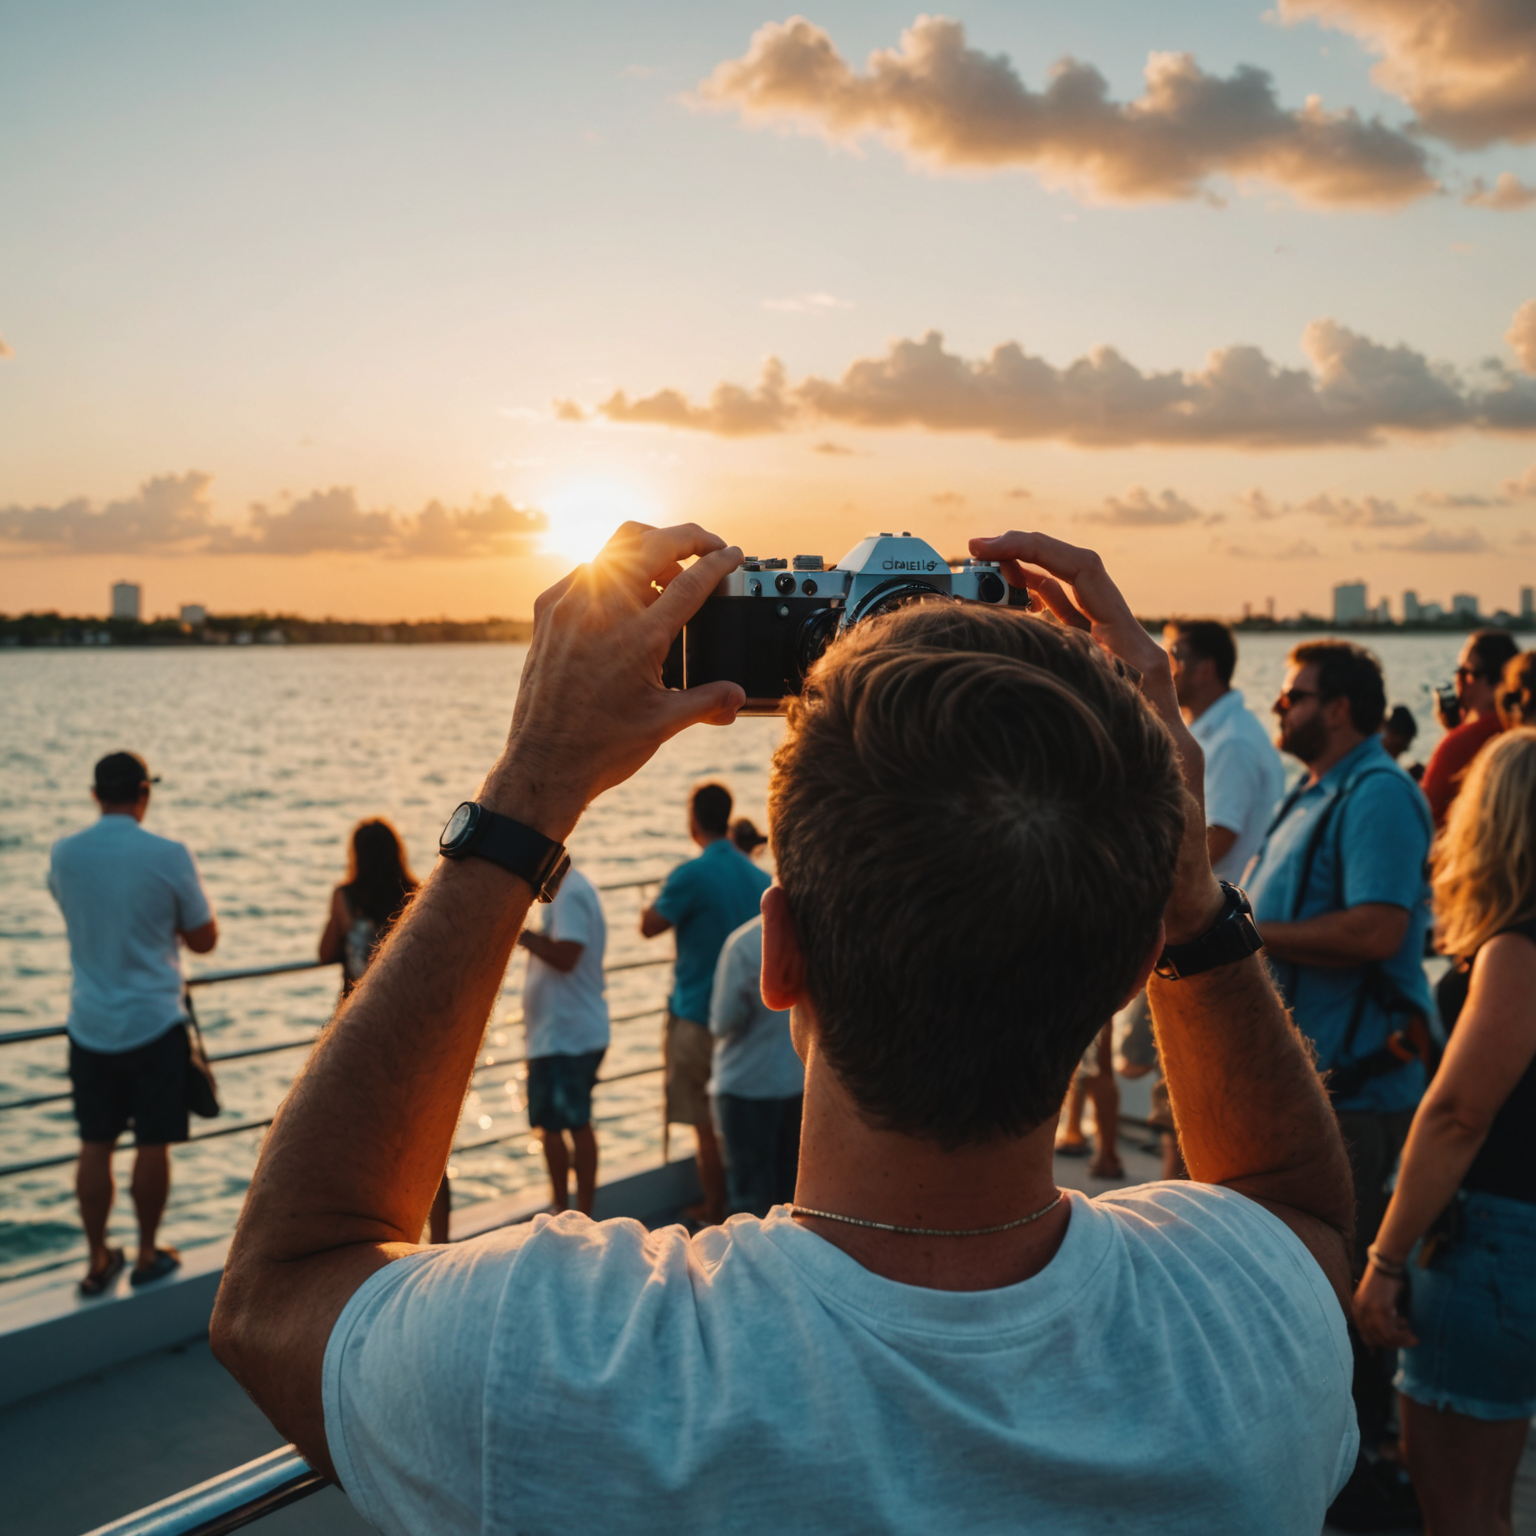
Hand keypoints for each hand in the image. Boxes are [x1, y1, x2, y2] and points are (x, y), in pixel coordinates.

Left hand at [483, 523, 745, 837]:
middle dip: (689, 536)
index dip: (719, 562)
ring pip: (615, 547)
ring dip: (649, 549)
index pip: (690, 581)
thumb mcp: (664, 723)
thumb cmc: (602, 748)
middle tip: (708, 547)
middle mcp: (602, 611)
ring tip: (668, 572)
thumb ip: (709, 702)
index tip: (734, 554)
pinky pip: (584, 570)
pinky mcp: (547, 613)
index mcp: (639, 637)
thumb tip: (738, 697)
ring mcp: (569, 606)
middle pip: (653, 544)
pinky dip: (612, 570)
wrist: (543, 765)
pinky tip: (625, 595)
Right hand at [969, 531, 1222, 943]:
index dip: (1038, 551)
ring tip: (976, 576)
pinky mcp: (1102, 702)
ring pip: (1068, 610)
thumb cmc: (1170, 843)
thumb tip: (1108, 665)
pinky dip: (1030, 624)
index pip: (1089, 580)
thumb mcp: (1157, 774)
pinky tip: (997, 623)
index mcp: (1142, 670)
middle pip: (1076, 581)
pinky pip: (1064, 646)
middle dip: (1025, 554)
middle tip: (973, 549)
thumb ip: (1140, 721)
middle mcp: (1129, 666)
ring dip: (1025, 584)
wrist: (1178, 889)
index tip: (988, 548)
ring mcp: (1114, 681)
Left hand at [1353, 1263, 1417, 1348]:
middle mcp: (1360, 1310)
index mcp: (1357, 1307)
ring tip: (1413, 1337)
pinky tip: (1412, 1333)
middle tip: (1408, 1339)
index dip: (1375, 1344)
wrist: (1387, 1263)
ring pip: (1383, 1338)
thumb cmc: (1386, 1279)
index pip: (1363, 1334)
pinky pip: (1390, 1332)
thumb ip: (1381, 1314)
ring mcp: (1369, 1310)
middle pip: (1373, 1339)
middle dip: (1392, 1344)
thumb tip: (1391, 1329)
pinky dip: (1402, 1337)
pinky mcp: (1381, 1309)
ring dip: (1400, 1341)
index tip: (1388, 1348)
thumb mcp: (1378, 1298)